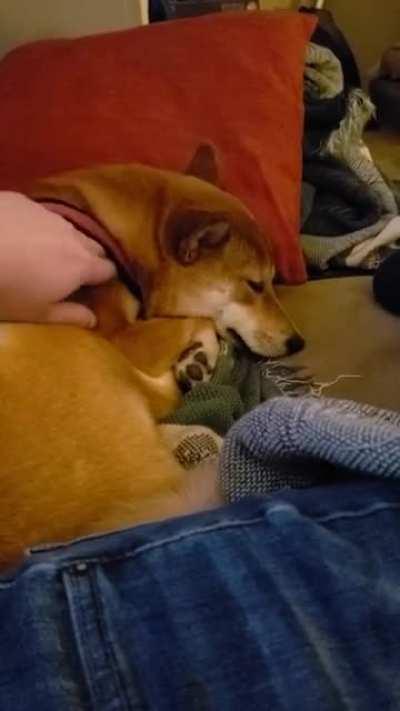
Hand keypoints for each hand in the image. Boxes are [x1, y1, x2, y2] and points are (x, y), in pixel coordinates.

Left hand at [0, 192, 116, 326]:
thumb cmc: (6, 290)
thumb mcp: (36, 312)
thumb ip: (69, 315)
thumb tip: (93, 320)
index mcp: (81, 266)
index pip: (108, 270)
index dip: (105, 279)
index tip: (95, 288)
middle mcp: (71, 235)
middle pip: (94, 246)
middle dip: (89, 258)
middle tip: (71, 273)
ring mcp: (48, 215)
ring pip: (68, 228)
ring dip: (64, 241)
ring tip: (44, 253)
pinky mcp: (23, 201)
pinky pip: (40, 215)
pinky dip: (37, 227)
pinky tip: (18, 235)